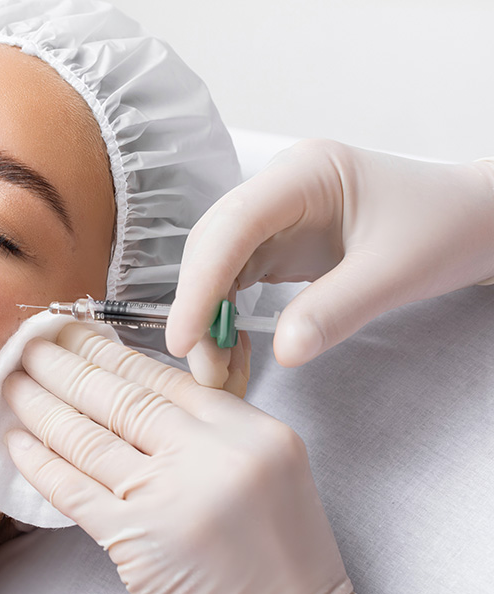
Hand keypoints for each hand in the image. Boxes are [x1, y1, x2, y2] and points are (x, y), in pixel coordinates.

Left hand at [3, 323, 422, 593]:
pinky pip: (73, 489)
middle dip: (65, 364)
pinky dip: (39, 462)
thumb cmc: (285, 564)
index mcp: (252, 430)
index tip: (75, 333)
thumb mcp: (270, 473)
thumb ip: (215, 429)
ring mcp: (172, 497)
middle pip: (120, 396)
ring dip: (40, 405)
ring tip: (11, 382)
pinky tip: (15, 441)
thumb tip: (139, 386)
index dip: (109, 351)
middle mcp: (213, 454)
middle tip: (29, 342)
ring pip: (89, 436)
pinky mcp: (138, 542)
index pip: (164, 376)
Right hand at [166, 139, 493, 377]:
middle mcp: (281, 187)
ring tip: (213, 362)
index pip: (234, 224)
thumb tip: (282, 353)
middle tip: (197, 359)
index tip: (186, 336)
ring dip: (208, 311)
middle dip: (199, 301)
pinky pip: (237, 276)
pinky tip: (229, 343)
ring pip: (217, 261)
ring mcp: (278, 214)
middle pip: (213, 242)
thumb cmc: (446, 229)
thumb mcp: (396, 274)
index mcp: (307, 173)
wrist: (476, 223)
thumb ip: (336, 311)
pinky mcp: (280, 241)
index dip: (202, 281)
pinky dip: (227, 311)